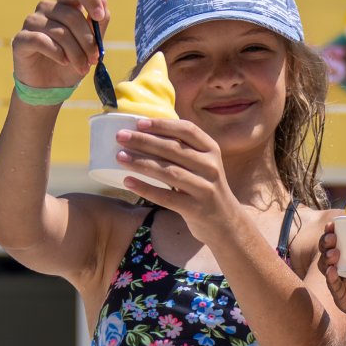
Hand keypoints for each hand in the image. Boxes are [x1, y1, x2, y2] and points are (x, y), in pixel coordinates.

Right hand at [11, 0, 108, 88]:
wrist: (51, 87)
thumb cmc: (72, 62)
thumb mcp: (92, 46)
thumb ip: (98, 24)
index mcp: (66, 5)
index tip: (99, 16)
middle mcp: (47, 8)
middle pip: (71, 14)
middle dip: (87, 40)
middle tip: (94, 59)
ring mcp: (32, 22)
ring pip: (59, 31)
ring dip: (76, 52)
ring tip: (82, 67)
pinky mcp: (21, 39)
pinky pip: (41, 40)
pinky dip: (57, 53)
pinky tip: (63, 61)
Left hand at [115, 118, 240, 244]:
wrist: (225, 222)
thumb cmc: (205, 187)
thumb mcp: (203, 164)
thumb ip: (183, 150)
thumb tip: (144, 132)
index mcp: (211, 150)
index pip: (187, 130)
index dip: (163, 125)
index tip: (139, 123)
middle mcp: (211, 167)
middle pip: (174, 149)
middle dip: (144, 141)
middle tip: (120, 136)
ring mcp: (205, 188)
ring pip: (169, 172)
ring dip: (141, 163)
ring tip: (119, 156)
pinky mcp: (196, 209)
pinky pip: (166, 197)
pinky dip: (146, 188)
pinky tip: (128, 182)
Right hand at [318, 222, 345, 345]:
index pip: (345, 238)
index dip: (338, 228)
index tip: (338, 220)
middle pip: (330, 248)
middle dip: (327, 239)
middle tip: (333, 236)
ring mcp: (345, 282)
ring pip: (326, 265)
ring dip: (327, 256)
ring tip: (334, 253)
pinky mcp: (343, 298)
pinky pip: (333, 286)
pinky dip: (331, 278)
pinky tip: (333, 271)